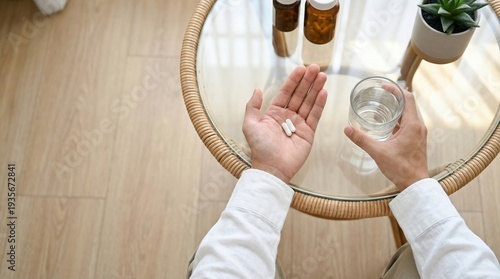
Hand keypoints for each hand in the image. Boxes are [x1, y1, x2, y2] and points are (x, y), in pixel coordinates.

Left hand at [243, 65, 327, 183]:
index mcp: (274, 113)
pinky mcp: (309, 133)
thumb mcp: (250, 125)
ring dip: (315, 89)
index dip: (293, 80)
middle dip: (307, 81)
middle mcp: (287, 116)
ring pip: (309, 102)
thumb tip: (257, 89)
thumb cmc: (259, 147)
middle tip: (315, 68)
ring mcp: (299, 124)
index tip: (301, 69)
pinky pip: (315, 115)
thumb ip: (252, 106)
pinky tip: (323, 92)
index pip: (285, 92)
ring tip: (322, 76)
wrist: (271, 167)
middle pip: (299, 95)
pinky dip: (319, 104)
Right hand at [344, 85, 428, 190]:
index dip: (396, 90)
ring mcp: (419, 134)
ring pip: (409, 114)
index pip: (408, 98)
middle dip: (394, 97)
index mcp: (412, 125)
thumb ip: (362, 139)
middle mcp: (418, 126)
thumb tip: (348, 129)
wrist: (415, 184)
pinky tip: (387, 124)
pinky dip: (398, 119)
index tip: (383, 87)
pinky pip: (409, 123)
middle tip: (379, 95)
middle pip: (409, 104)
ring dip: (397, 108)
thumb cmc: (401, 168)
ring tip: (381, 106)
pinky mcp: (416, 140)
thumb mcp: (378, 152)